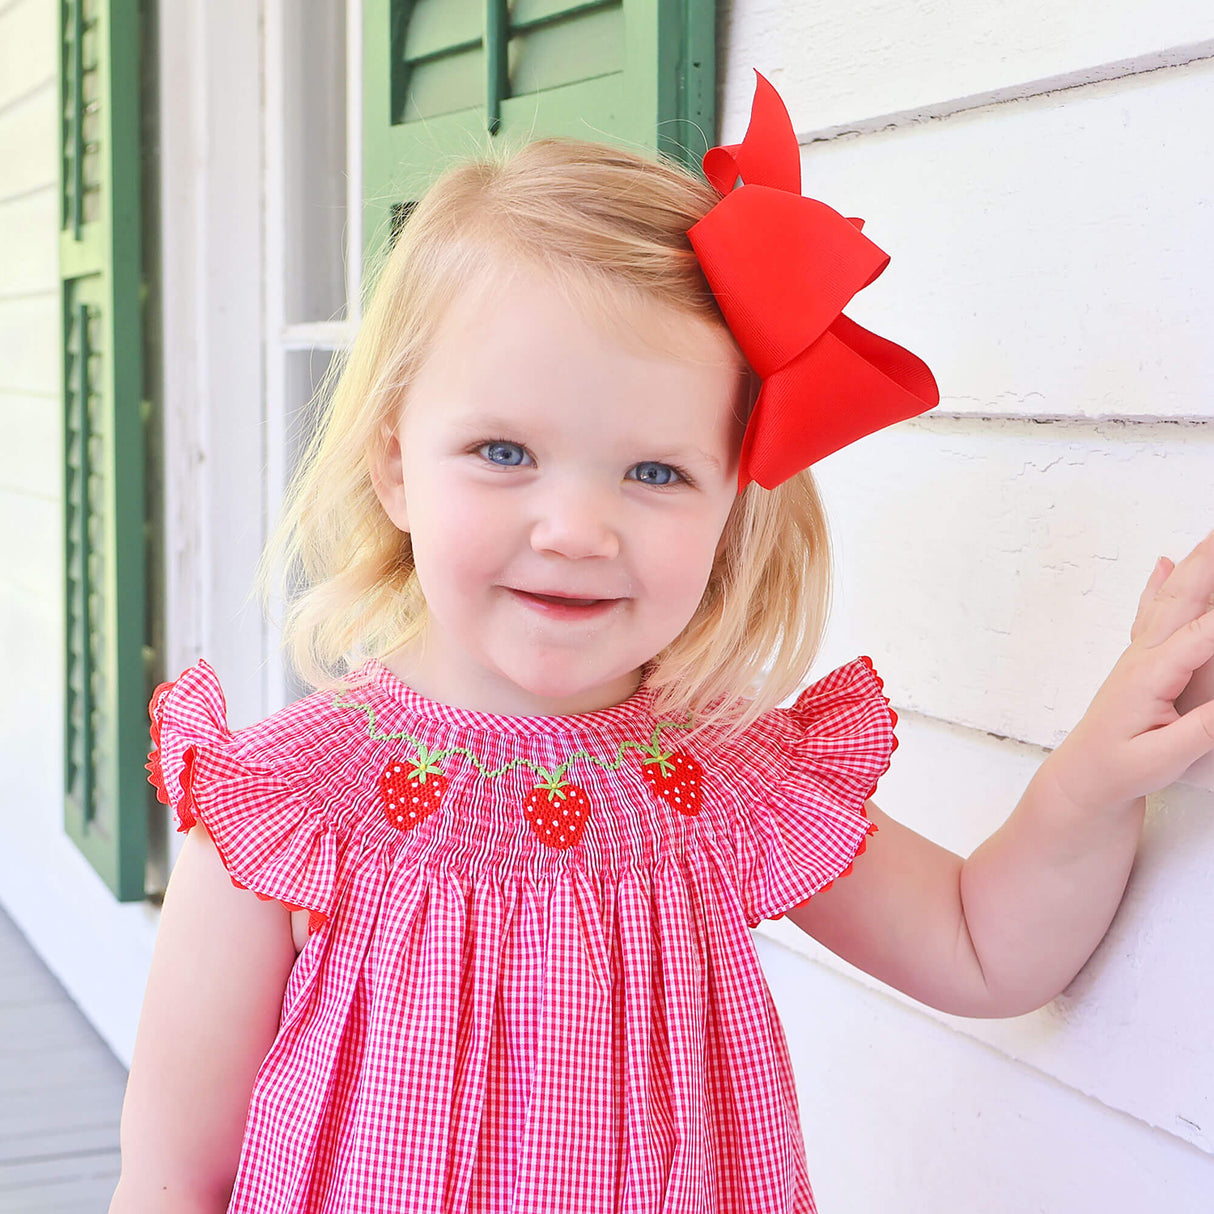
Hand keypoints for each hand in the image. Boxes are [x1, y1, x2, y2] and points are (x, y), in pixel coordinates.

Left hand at [1044, 529, 1213, 816]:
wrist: (1082, 778)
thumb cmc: (1117, 770)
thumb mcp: (1163, 758)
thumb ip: (1203, 729)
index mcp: (1150, 675)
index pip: (1204, 634)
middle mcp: (1143, 655)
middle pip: (1183, 598)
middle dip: (1209, 563)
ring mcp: (1140, 653)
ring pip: (1170, 597)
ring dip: (1195, 563)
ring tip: (1211, 535)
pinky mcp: (1142, 660)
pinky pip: (1155, 611)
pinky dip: (1164, 582)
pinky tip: (1163, 563)